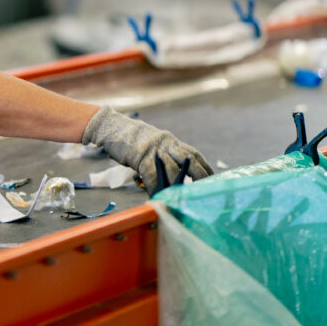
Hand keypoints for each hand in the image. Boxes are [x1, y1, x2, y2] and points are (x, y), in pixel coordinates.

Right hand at [81, 106, 212, 194]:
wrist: (114, 127)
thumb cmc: (133, 139)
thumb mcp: (154, 143)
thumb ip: (165, 155)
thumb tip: (175, 172)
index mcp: (171, 141)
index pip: (194, 154)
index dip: (204, 167)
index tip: (212, 179)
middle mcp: (166, 144)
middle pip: (189, 159)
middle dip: (199, 176)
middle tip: (205, 190)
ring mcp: (154, 150)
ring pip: (172, 169)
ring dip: (177, 186)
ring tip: (182, 198)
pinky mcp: (141, 156)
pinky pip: (152, 174)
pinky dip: (156, 187)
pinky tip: (158, 196)